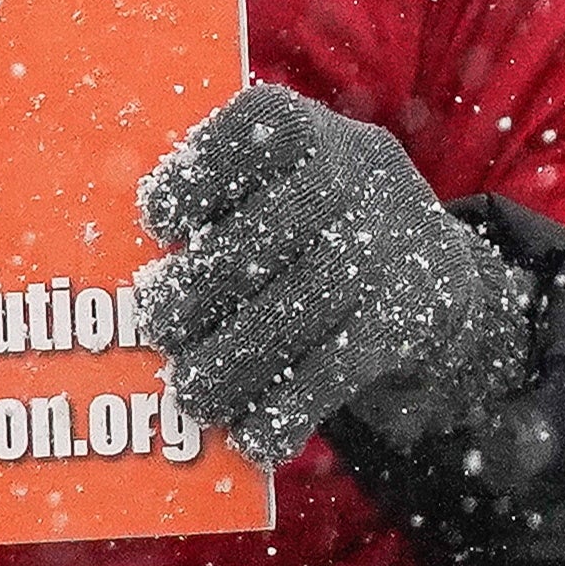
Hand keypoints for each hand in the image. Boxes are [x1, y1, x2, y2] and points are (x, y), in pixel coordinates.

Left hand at [132, 87, 534, 467]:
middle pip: (275, 227)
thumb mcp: (265, 200)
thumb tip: (135, 291)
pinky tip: (252, 439)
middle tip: (157, 328)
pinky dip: (290, 407)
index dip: (201, 170)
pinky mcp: (416, 313)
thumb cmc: (300, 240)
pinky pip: (345, 363)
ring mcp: (397, 240)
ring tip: (192, 394)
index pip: (259, 126)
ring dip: (238, 359)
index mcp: (306, 130)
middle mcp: (358, 169)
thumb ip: (210, 223)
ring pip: (307, 302)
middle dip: (205, 285)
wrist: (429, 281)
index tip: (156, 219)